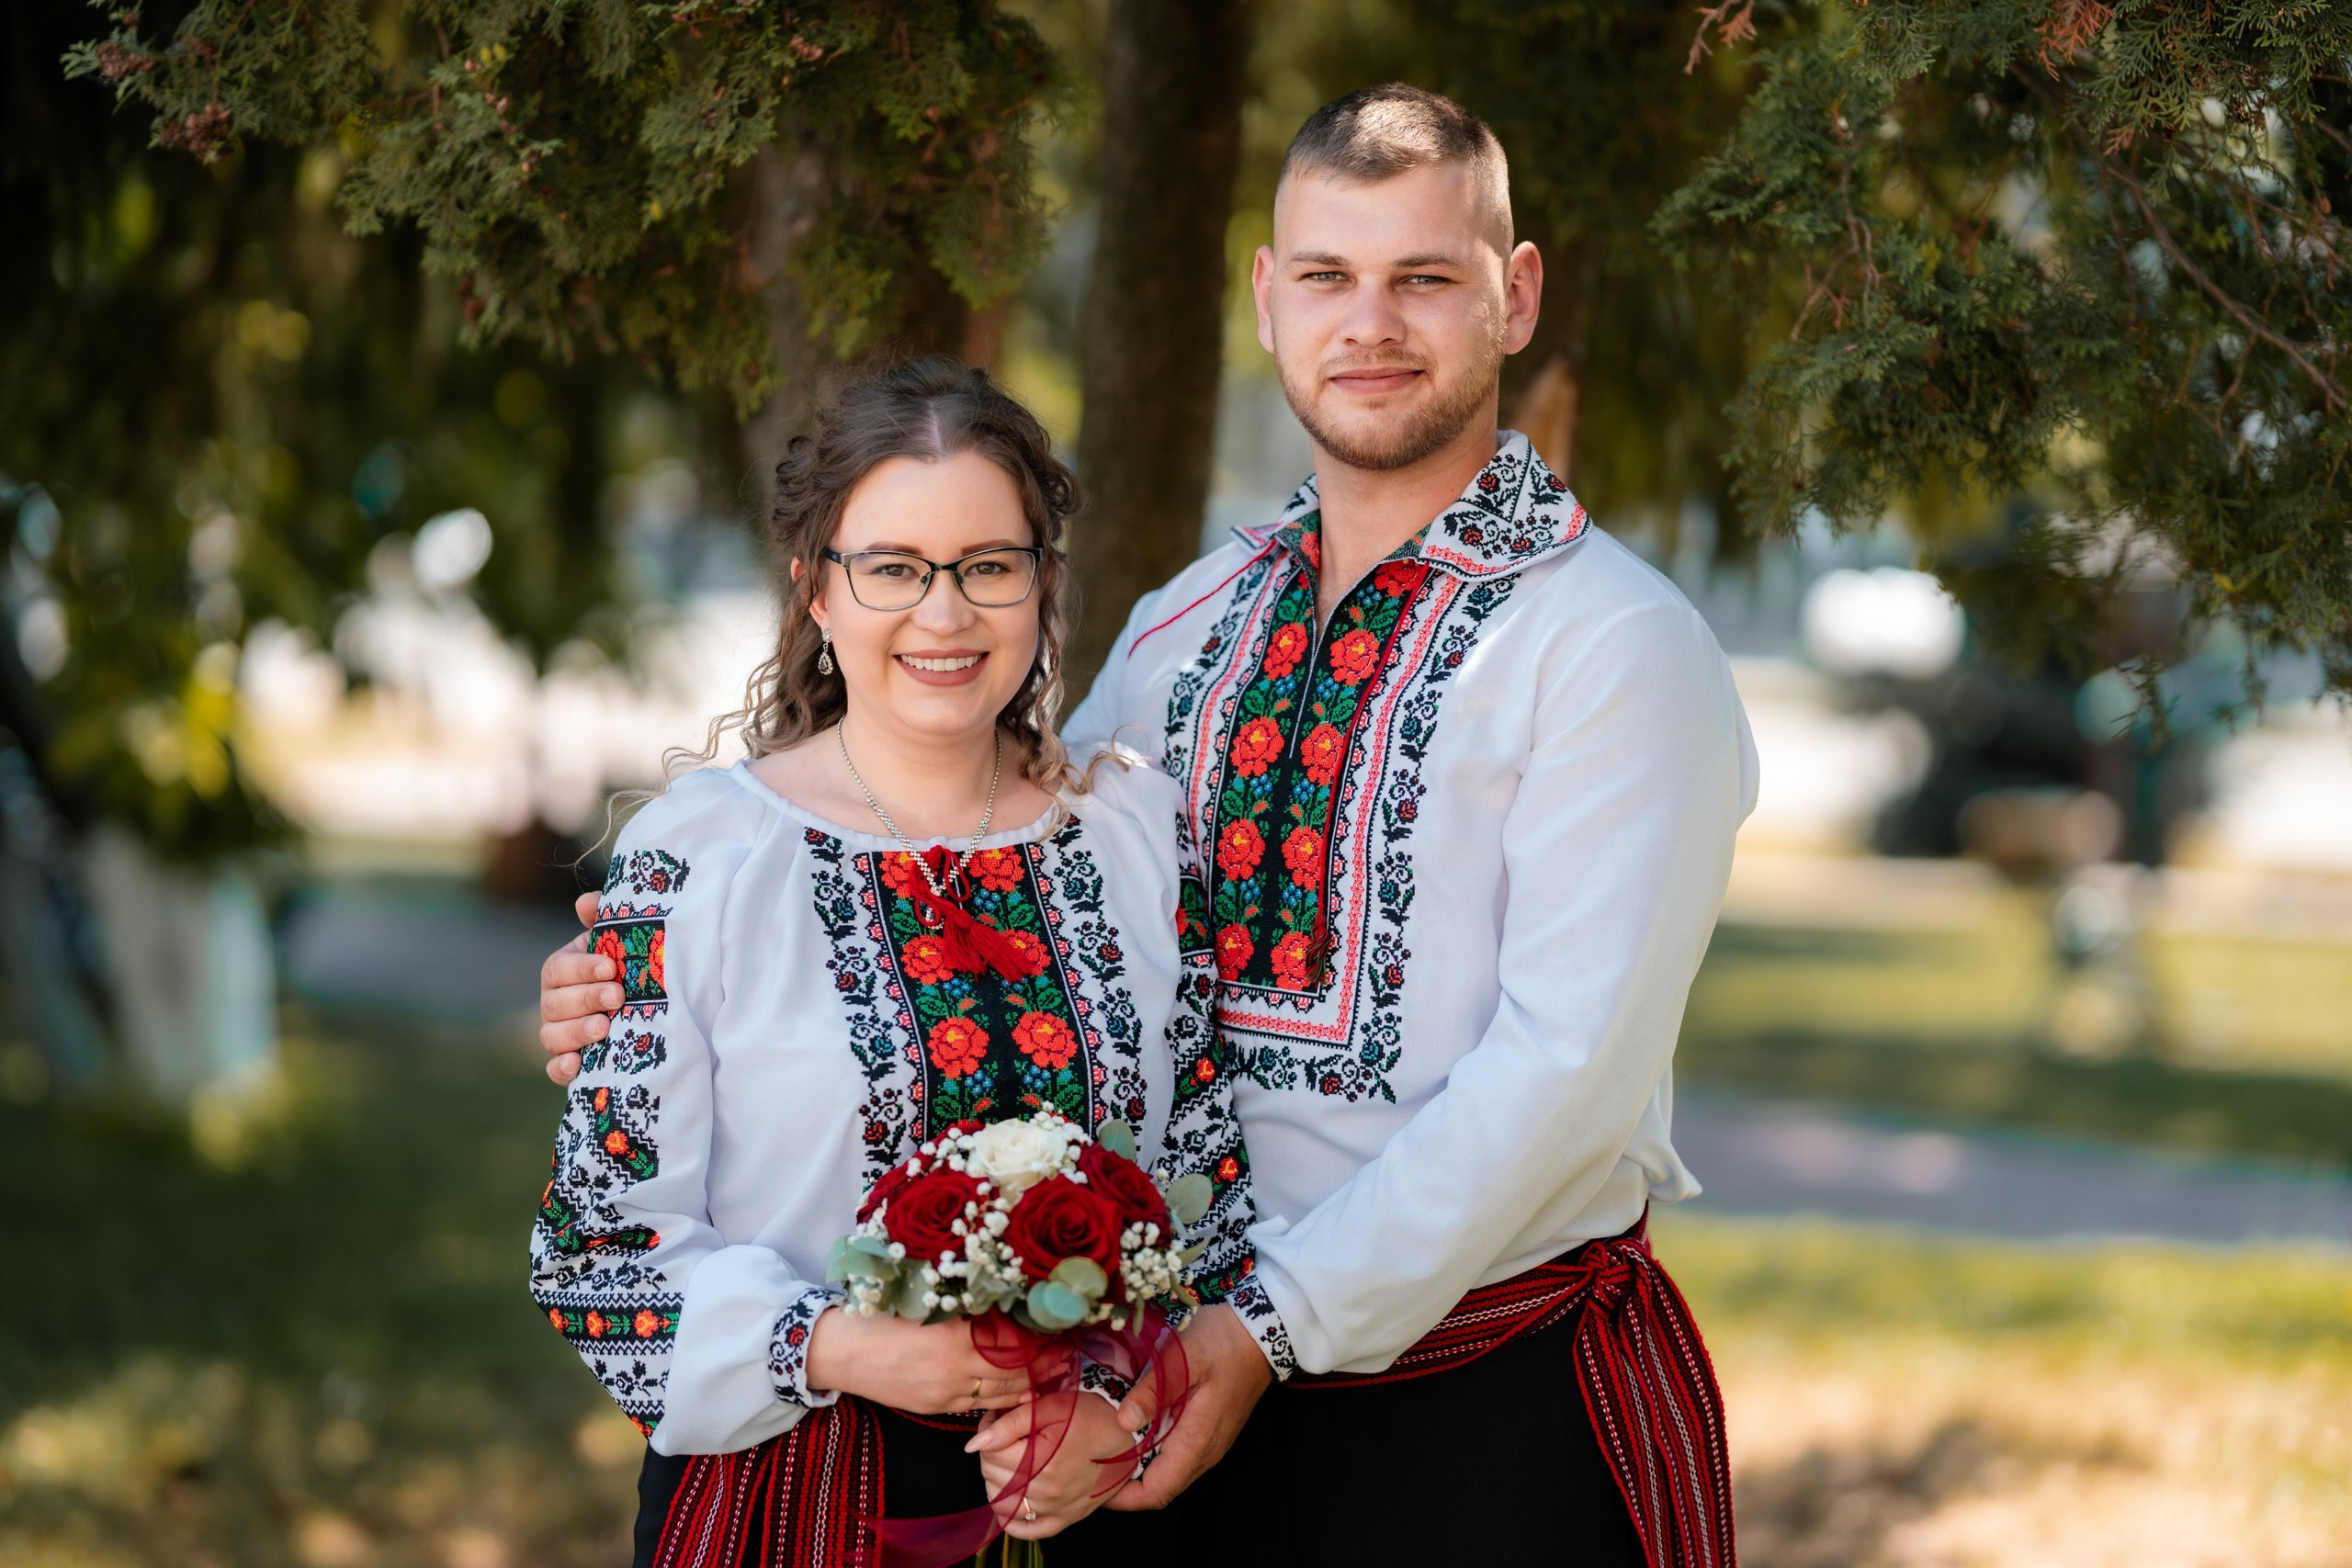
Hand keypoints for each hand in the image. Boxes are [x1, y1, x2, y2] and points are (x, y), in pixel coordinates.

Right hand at [540, 891, 616, 1084]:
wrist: (646, 1004)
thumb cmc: (628, 967)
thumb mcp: (620, 941)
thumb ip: (605, 919)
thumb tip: (586, 902)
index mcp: (561, 971)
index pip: (558, 968)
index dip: (582, 968)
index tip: (611, 967)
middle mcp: (553, 1003)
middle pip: (555, 1003)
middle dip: (586, 998)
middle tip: (618, 996)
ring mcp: (558, 1034)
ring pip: (552, 1036)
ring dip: (576, 1032)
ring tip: (605, 1027)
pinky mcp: (569, 1064)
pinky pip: (554, 1070)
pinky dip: (561, 1069)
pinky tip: (577, 1065)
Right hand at [803, 1307, 1066, 1415]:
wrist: (841, 1351)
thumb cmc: (881, 1317)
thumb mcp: (928, 1306)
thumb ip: (968, 1311)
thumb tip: (1007, 1307)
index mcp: (956, 1338)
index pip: (1013, 1343)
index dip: (1040, 1338)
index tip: (1060, 1328)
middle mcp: (956, 1370)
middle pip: (1015, 1373)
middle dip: (1045, 1366)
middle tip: (1068, 1354)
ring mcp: (946, 1394)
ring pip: (1001, 1394)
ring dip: (1030, 1386)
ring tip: (1053, 1374)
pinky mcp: (936, 1408)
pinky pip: (979, 1405)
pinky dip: (1002, 1399)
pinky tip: (1018, 1392)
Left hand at [969, 1392, 1142, 1538]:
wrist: (1128, 1437)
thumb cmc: (1093, 1417)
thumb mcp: (1052, 1407)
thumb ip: (1010, 1422)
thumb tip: (975, 1443)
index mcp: (1042, 1461)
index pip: (989, 1452)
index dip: (988, 1429)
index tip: (999, 1419)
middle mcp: (1047, 1491)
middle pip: (991, 1475)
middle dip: (991, 1452)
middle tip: (1006, 1434)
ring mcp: (1055, 1509)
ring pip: (1001, 1502)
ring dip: (997, 1479)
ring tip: (1013, 1458)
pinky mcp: (1064, 1519)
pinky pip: (1025, 1530)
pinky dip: (1010, 1516)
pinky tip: (1013, 1496)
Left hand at [1105, 1304, 1269, 1509]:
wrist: (1263, 1330)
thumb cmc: (1224, 1342)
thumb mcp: (1185, 1357)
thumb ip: (1155, 1390)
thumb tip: (1124, 1420)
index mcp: (1198, 1442)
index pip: (1157, 1492)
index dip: (1123, 1497)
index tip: (1092, 1483)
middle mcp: (1205, 1452)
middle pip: (1160, 1488)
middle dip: (1124, 1486)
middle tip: (1089, 1465)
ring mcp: (1209, 1442)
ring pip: (1167, 1473)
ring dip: (1137, 1470)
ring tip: (1104, 1449)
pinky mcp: (1209, 1430)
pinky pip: (1176, 1456)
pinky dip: (1150, 1454)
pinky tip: (1131, 1431)